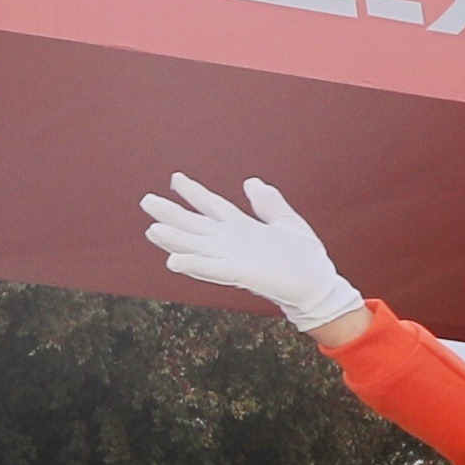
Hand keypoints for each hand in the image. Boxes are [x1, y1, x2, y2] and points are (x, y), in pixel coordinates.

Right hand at [138, 175, 363, 338]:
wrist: (318, 285)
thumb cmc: (304, 258)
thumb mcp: (286, 221)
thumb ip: (268, 203)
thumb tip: (252, 182)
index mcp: (242, 228)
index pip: (213, 206)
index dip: (194, 193)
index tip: (176, 178)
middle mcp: (232, 243)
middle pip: (196, 226)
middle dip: (172, 214)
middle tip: (146, 201)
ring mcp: (235, 259)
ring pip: (198, 247)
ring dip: (175, 240)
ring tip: (152, 230)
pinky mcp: (243, 275)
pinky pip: (214, 270)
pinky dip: (195, 266)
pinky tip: (174, 262)